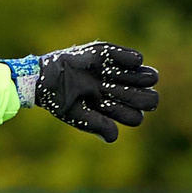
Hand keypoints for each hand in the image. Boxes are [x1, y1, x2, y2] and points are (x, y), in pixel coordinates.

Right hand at [30, 42, 157, 142]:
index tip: (114, 109)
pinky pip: (135, 59)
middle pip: (147, 99)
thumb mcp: (75, 114)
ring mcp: (117, 74)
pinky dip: (131, 61)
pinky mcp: (111, 55)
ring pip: (147, 78)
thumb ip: (95, 125)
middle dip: (141, 97)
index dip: (131, 114)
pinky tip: (118, 65)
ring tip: (123, 78)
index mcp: (111, 108)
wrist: (43, 77)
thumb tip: (114, 137)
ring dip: (141, 79)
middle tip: (128, 94)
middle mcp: (118, 91)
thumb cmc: (58, 99)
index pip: (134, 116)